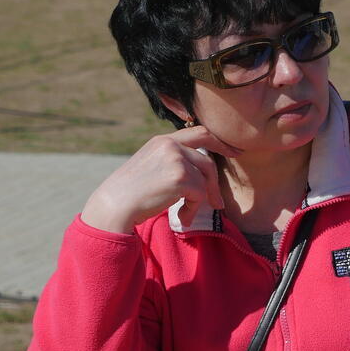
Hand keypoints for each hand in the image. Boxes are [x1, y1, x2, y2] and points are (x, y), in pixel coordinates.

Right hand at [80, 125, 241, 232]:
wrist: (114, 204)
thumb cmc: (132, 191)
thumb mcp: (152, 165)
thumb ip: (174, 161)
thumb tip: (202, 173)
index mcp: (163, 140)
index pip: (200, 133)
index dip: (220, 143)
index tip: (234, 152)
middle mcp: (171, 145)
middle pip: (208, 161)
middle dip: (215, 184)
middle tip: (218, 203)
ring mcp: (176, 159)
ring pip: (205, 180)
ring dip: (200, 201)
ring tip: (186, 214)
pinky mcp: (181, 177)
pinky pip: (201, 195)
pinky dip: (193, 210)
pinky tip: (182, 217)